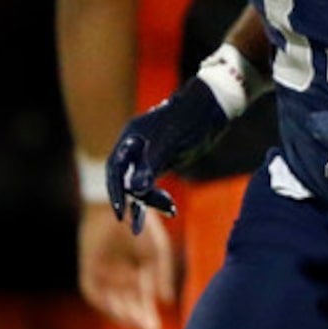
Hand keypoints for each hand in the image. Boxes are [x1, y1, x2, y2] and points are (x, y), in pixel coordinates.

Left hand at [77, 200, 177, 328]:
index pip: (141, 301)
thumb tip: (166, 301)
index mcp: (137, 273)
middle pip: (127, 305)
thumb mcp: (157, 253)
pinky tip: (117, 309)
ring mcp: (102, 272)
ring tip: (135, 323)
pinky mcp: (88, 266)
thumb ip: (161, 276)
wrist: (118, 204)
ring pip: (110, 302)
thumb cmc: (141, 225)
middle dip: (137, 319)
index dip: (147, 317)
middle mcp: (119, 276)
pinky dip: (104, 301)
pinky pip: (93, 291)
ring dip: (121, 314)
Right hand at [107, 78, 232, 232]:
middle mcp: (136, 148)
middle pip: (128, 180)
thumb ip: (151, 165)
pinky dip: (159, 196)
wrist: (212, 107)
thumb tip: (135, 189)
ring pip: (143, 184)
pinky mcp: (164, 160)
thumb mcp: (169, 143)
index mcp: (130, 140)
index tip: (119, 212)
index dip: (115, 191)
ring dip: (151, 200)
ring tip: (169, 212)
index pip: (115, 170)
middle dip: (135, 200)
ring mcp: (150, 155)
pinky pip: (155, 182)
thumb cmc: (188, 119)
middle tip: (137, 221)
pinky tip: (169, 210)